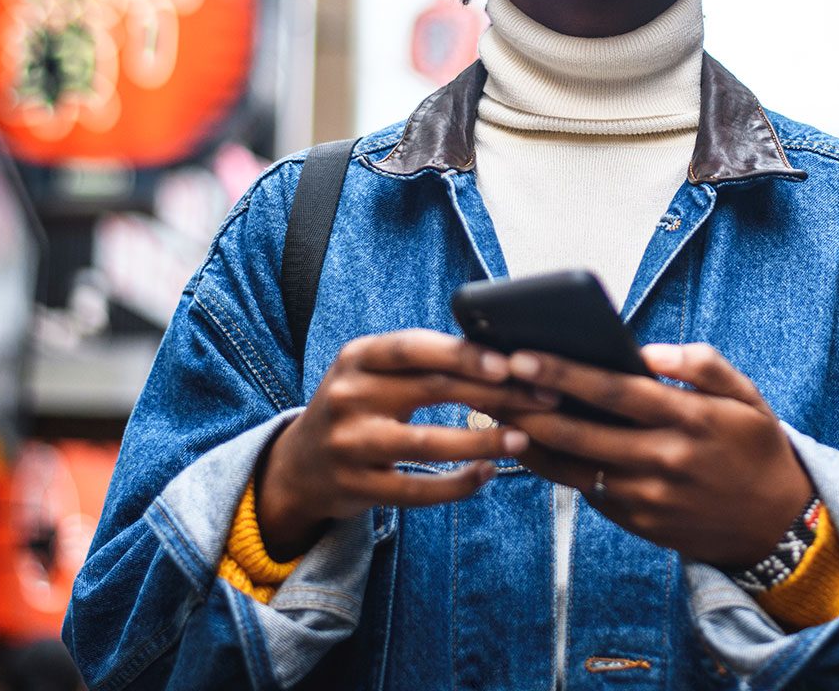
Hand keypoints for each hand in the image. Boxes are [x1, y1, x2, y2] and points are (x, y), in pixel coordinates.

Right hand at [256, 330, 556, 559]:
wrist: (300, 465)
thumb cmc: (360, 407)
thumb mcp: (374, 373)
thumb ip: (422, 361)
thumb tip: (503, 353)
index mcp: (357, 357)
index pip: (414, 348)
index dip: (463, 354)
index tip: (510, 363)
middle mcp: (348, 396)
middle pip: (430, 389)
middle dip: (493, 394)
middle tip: (539, 398)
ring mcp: (349, 444)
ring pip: (426, 443)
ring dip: (481, 441)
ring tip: (522, 438)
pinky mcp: (356, 487)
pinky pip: (416, 490)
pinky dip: (457, 484)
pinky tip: (487, 474)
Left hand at [500, 343, 814, 568]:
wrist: (777, 527)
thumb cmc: (757, 449)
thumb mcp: (747, 397)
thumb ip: (701, 365)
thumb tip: (649, 351)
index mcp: (690, 419)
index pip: (614, 391)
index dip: (564, 373)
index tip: (523, 356)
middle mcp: (664, 460)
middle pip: (581, 431)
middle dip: (530, 405)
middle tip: (490, 383)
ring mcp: (648, 497)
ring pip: (573, 467)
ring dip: (532, 441)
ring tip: (499, 413)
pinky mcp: (638, 523)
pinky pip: (588, 491)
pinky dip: (559, 468)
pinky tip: (534, 445)